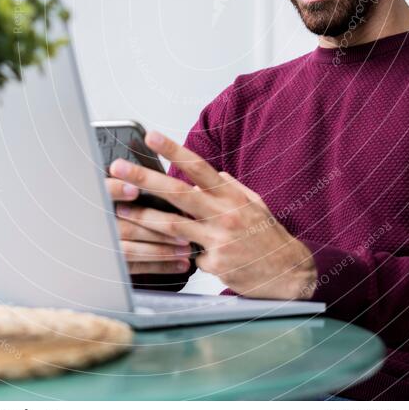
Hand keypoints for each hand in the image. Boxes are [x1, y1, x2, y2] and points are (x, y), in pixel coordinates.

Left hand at [109, 131, 317, 299]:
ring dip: (143, 215)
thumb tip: (217, 174)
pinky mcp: (214, 264)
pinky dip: (179, 253)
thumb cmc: (268, 236)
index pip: (198, 167)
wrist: (289, 273)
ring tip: (121, 207)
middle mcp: (224, 214)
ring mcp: (218, 240)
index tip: (152, 136)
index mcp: (231, 196)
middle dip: (145, 178)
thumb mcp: (255, 204)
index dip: (173, 149)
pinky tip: (168, 255)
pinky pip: (187, 255)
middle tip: (119, 168)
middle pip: (177, 192)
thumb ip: (233, 188)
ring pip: (172, 226)